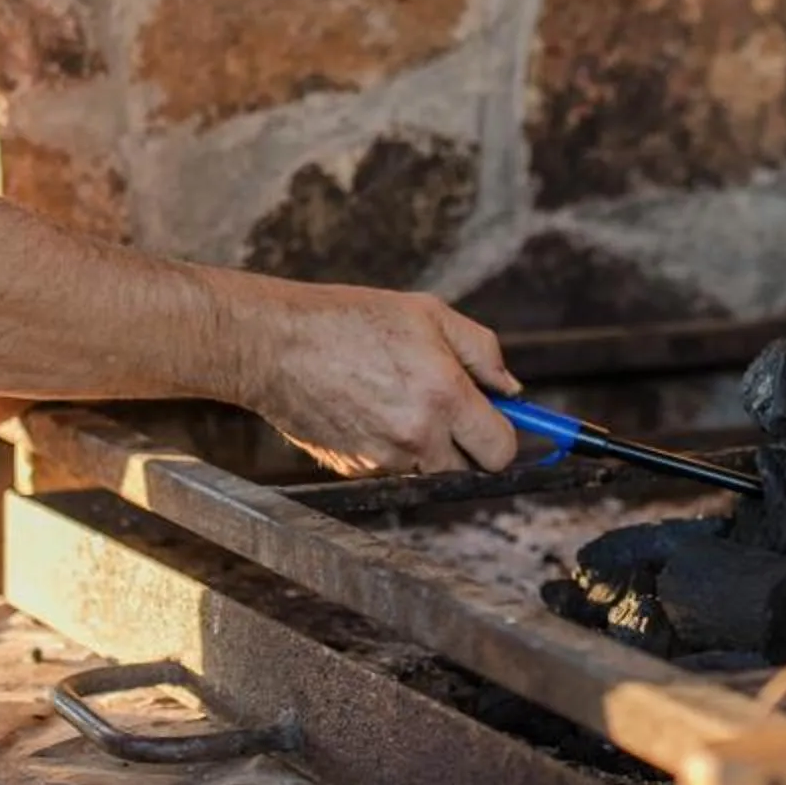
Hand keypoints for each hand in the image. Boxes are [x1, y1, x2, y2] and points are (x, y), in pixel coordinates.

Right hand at [228, 277, 522, 477]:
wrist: (274, 345)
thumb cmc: (349, 319)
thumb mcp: (428, 314)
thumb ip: (482, 352)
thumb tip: (512, 389)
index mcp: (444, 397)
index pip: (501, 451)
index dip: (502, 436)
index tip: (495, 420)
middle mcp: (417, 437)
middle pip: (468, 468)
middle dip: (466, 442)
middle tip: (445, 404)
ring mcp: (383, 460)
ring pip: (427, 467)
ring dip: (425, 442)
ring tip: (393, 393)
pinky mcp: (355, 470)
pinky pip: (390, 466)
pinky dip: (388, 444)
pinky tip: (365, 406)